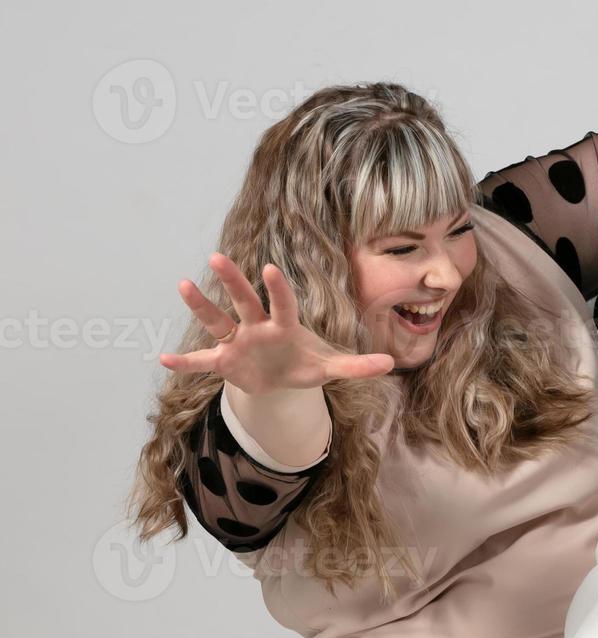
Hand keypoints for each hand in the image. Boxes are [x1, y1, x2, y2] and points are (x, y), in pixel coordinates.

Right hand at [159, 252, 395, 393]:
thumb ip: (357, 366)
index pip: (282, 303)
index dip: (278, 288)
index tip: (270, 268)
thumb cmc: (305, 363)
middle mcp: (257, 326)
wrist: (282, 379)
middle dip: (233, 281)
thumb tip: (392, 364)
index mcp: (285, 325)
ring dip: (201, 306)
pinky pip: (202, 362)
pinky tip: (164, 361)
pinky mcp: (224, 361)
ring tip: (183, 285)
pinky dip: (185, 364)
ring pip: (217, 321)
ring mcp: (238, 341)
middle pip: (244, 301)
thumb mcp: (330, 368)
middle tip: (217, 257)